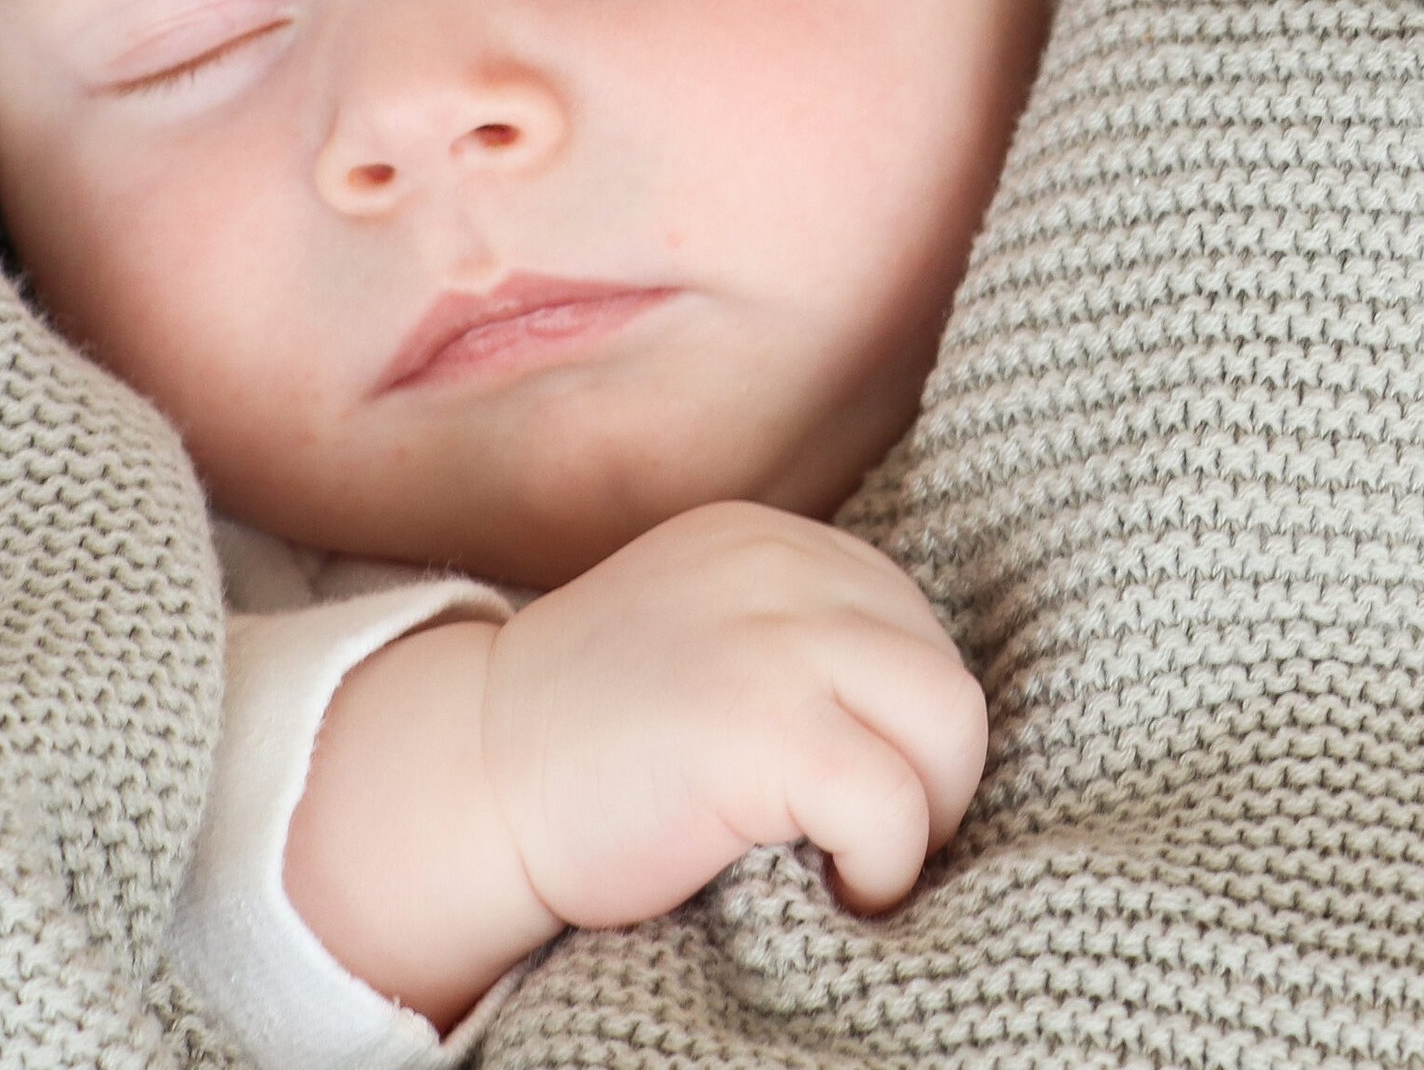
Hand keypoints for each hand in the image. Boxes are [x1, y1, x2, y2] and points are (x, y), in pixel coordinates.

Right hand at [480, 498, 987, 928]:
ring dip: (923, 816)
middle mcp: (781, 565)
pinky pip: (894, 806)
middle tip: (870, 838)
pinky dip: (882, 866)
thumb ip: (791, 631)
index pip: (909, 621)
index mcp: (767, 539)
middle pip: (946, 671)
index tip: (857, 782)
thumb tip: (916, 713)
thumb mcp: (704, 632)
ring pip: (949, 725)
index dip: (901, 721)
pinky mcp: (767, 725)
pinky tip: (829, 884)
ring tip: (856, 860)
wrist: (474, 776)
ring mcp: (777, 638)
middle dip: (933, 772)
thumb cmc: (590, 736)